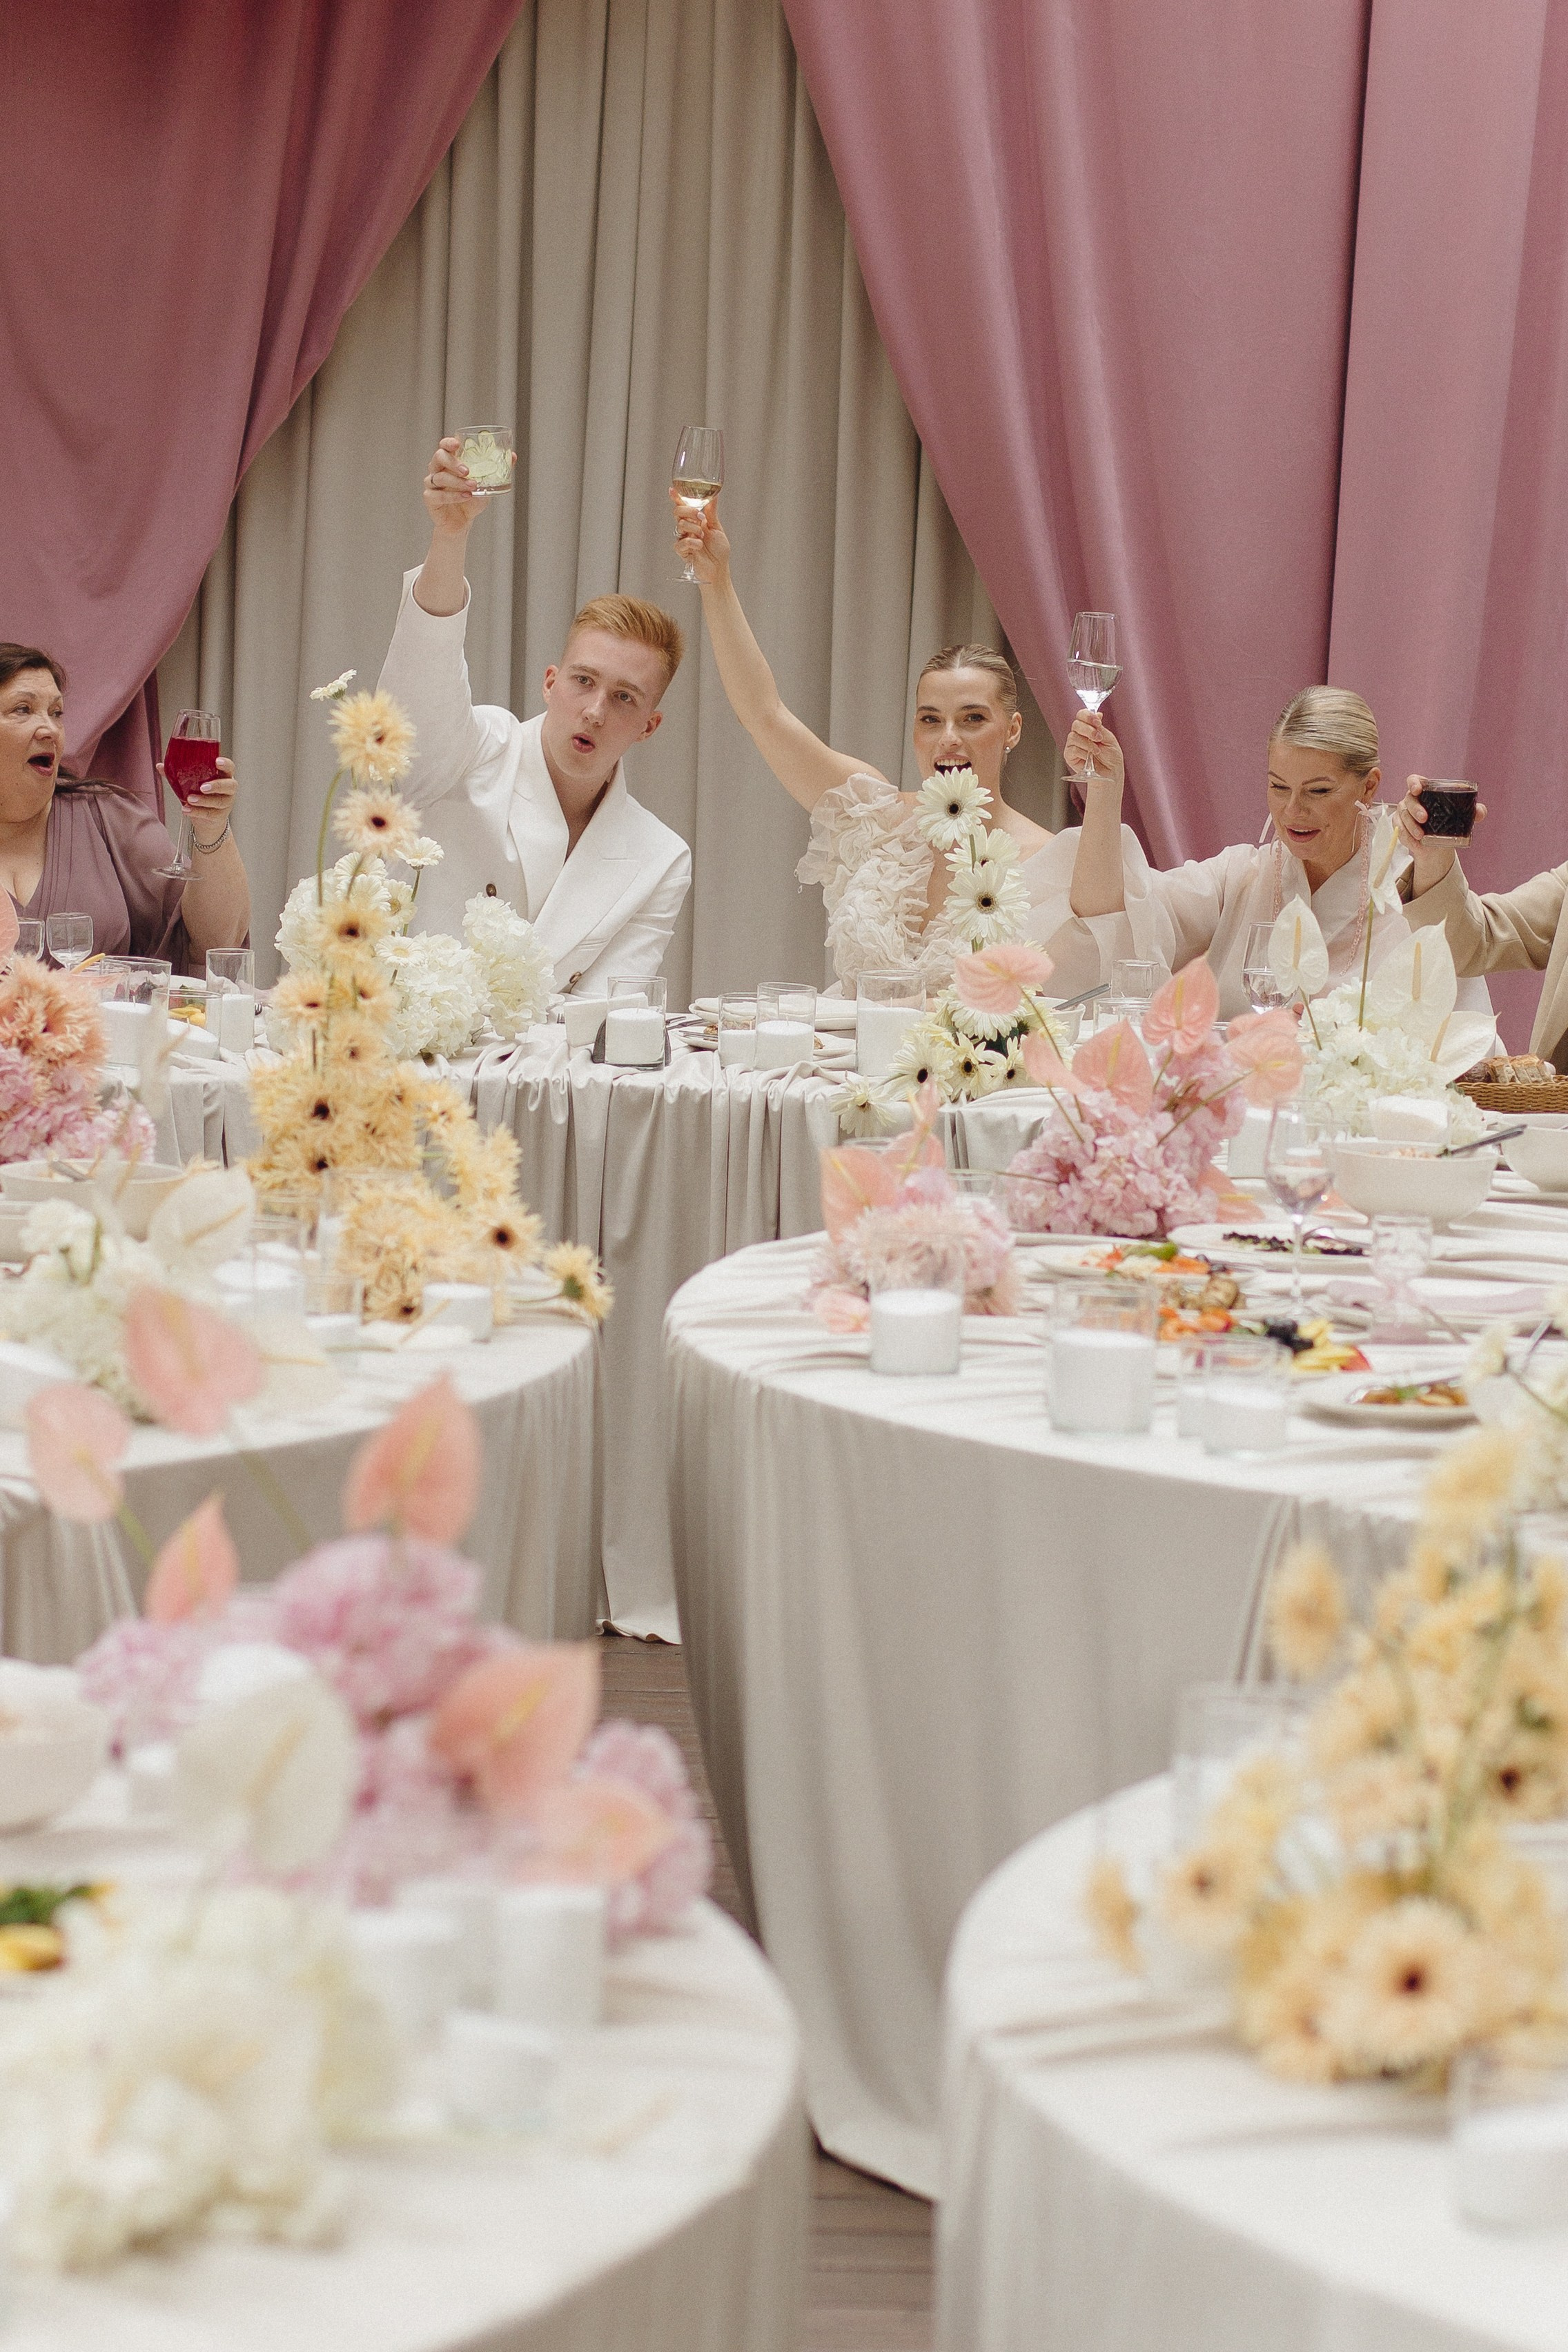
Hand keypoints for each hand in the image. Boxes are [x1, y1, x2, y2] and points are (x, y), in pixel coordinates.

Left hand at [170, 755, 237, 846]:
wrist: (206, 820)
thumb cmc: (200, 795)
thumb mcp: (191, 783)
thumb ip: (177, 774)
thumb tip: (160, 766)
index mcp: (222, 776)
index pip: (229, 767)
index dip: (225, 764)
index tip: (217, 761)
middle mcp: (228, 789)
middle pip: (230, 785)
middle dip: (217, 785)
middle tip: (203, 787)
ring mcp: (226, 803)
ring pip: (219, 801)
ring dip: (203, 800)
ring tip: (189, 799)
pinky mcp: (220, 816)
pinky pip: (210, 814)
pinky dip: (197, 812)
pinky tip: (186, 809)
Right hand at [422, 437, 494, 536]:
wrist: (463, 522)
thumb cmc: (472, 499)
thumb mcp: (487, 483)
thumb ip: (497, 470)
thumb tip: (513, 456)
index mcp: (449, 461)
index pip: (444, 446)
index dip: (448, 443)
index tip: (457, 444)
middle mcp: (437, 469)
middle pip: (439, 458)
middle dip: (453, 463)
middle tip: (467, 471)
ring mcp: (432, 484)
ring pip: (440, 477)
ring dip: (457, 482)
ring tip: (473, 486)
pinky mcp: (430, 499)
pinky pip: (438, 495)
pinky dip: (452, 496)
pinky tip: (465, 496)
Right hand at [670, 487, 729, 585]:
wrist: (719, 568)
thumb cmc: (719, 550)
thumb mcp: (717, 528)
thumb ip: (711, 513)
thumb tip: (713, 496)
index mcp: (695, 520)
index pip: (683, 507)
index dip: (677, 498)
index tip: (672, 490)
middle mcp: (688, 528)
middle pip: (678, 512)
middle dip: (688, 511)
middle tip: (701, 518)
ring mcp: (684, 539)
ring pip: (679, 525)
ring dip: (693, 528)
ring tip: (703, 535)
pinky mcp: (683, 551)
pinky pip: (680, 543)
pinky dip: (691, 542)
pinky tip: (699, 546)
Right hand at [1063, 710, 1123, 790]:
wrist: (1111, 773)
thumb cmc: (1111, 757)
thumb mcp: (1109, 739)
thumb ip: (1100, 727)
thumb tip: (1097, 714)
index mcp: (1089, 728)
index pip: (1081, 715)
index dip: (1088, 716)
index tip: (1097, 722)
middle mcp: (1079, 735)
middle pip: (1076, 724)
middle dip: (1088, 730)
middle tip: (1098, 738)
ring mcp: (1073, 745)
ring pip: (1073, 736)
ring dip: (1087, 743)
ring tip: (1097, 751)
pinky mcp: (1069, 756)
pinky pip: (1072, 749)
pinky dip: (1083, 753)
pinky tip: (1089, 758)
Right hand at [1395, 774, 1484, 896]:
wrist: (1437, 841)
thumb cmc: (1448, 821)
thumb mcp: (1462, 815)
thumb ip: (1473, 811)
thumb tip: (1480, 812)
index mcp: (1425, 791)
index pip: (1414, 780)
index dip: (1414, 783)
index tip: (1417, 790)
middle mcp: (1411, 800)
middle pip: (1408, 800)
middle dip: (1415, 809)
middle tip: (1425, 819)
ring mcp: (1404, 813)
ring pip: (1403, 816)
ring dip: (1411, 827)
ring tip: (1421, 836)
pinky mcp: (1400, 827)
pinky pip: (1400, 831)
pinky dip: (1407, 838)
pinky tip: (1416, 844)